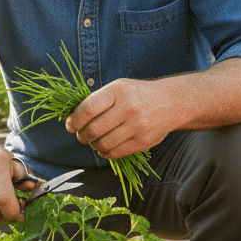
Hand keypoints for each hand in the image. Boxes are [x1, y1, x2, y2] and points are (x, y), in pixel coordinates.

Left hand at [65, 78, 179, 160]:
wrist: (170, 103)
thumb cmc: (137, 94)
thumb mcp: (118, 88)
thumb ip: (97, 100)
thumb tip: (73, 119)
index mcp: (119, 91)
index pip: (88, 109)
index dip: (75, 120)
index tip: (70, 125)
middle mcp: (129, 108)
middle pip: (94, 129)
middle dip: (82, 135)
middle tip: (81, 134)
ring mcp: (138, 126)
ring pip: (103, 144)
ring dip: (93, 144)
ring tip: (93, 140)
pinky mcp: (143, 141)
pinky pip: (116, 153)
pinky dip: (104, 152)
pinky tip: (103, 147)